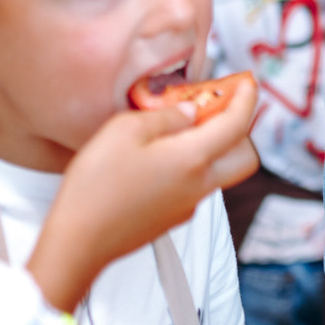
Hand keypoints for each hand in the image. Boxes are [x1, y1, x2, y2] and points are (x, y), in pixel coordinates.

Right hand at [31, 81, 260, 310]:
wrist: (78, 241)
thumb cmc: (96, 186)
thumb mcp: (124, 131)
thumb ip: (165, 117)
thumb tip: (189, 112)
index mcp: (193, 160)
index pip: (237, 124)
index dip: (246, 98)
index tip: (246, 83)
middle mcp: (199, 186)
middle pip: (245, 157)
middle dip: (239, 129)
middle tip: (217, 107)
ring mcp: (187, 205)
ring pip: (220, 172)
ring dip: (214, 147)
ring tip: (181, 127)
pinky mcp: (172, 217)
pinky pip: (195, 186)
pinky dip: (192, 165)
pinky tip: (162, 156)